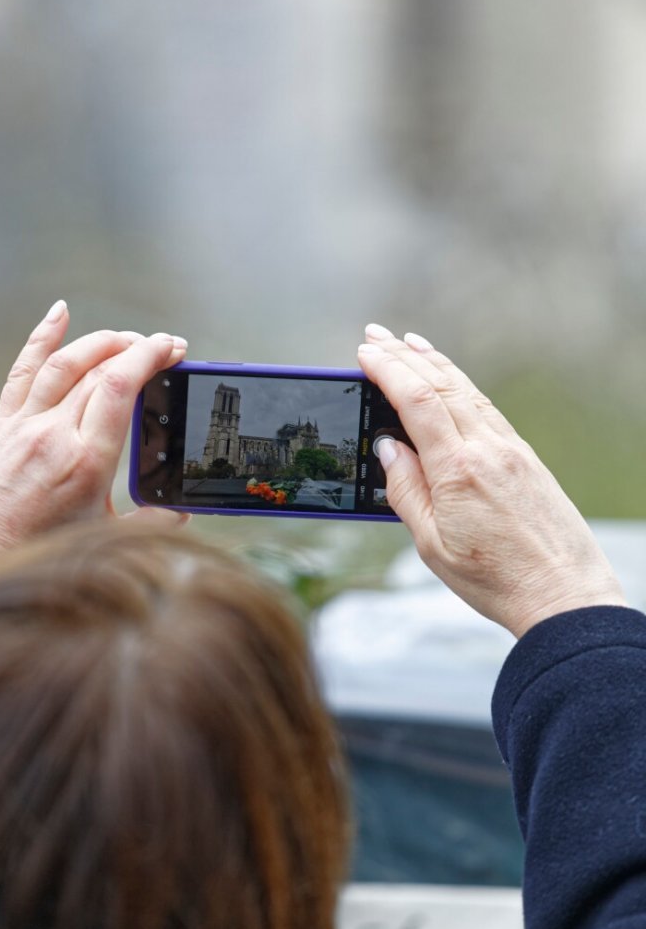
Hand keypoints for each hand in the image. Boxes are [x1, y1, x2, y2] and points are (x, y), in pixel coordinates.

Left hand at [0, 301, 187, 560]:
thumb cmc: (34, 553)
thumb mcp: (102, 539)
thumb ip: (147, 523)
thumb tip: (181, 514)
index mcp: (86, 461)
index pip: (119, 388)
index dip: (149, 357)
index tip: (172, 348)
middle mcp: (54, 434)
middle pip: (99, 370)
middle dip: (137, 348)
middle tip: (164, 346)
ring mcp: (25, 424)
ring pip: (64, 362)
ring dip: (100, 341)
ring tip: (128, 337)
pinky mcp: (3, 424)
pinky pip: (23, 371)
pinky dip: (42, 337)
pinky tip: (60, 313)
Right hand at [358, 325, 625, 637]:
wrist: (564, 593)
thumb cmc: (496, 578)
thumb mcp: (431, 544)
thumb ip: (405, 490)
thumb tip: (387, 447)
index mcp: (458, 470)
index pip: (418, 402)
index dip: (389, 371)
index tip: (365, 352)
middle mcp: (488, 449)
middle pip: (442, 386)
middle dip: (405, 355)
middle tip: (375, 334)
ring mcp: (511, 450)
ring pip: (467, 392)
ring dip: (435, 363)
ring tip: (410, 343)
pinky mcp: (525, 459)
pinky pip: (486, 409)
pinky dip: (461, 386)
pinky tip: (451, 383)